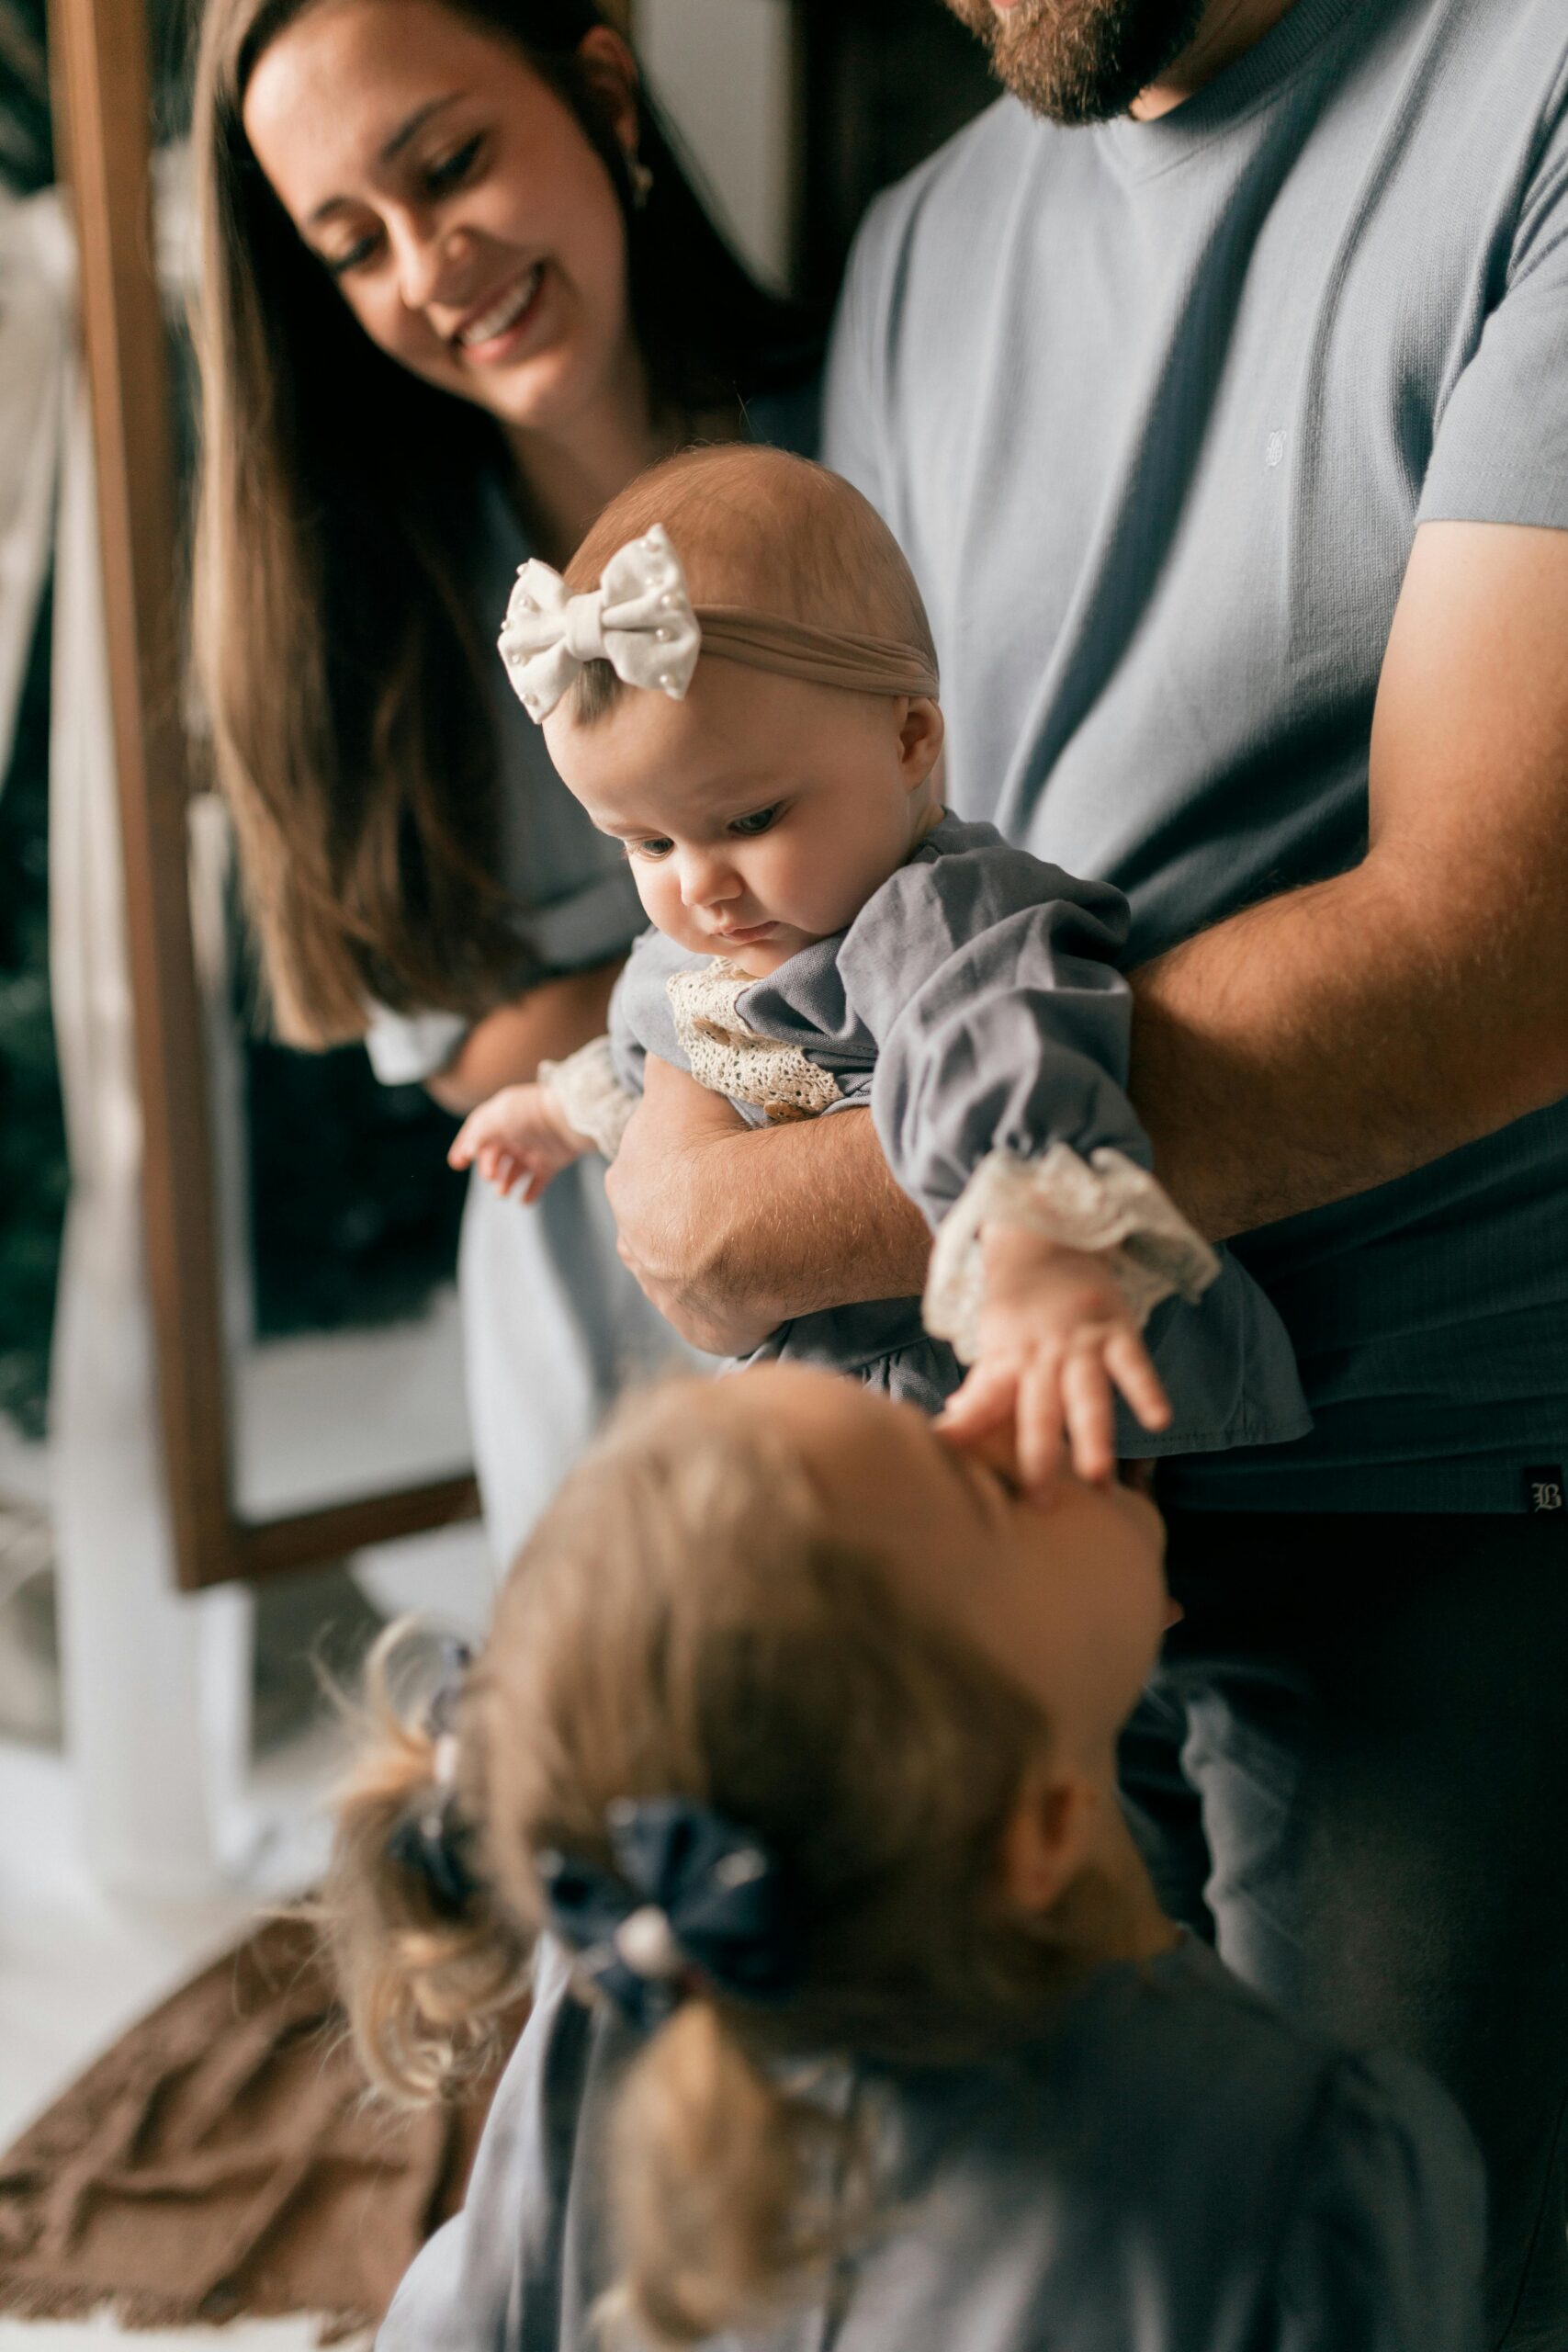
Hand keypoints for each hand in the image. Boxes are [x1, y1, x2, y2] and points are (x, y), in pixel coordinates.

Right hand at [448, 1083, 589, 1204]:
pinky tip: (523, 1200)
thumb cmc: (531, 1113)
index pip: (477, 1133)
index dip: (465, 1147)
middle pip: (494, 1156)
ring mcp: (533, 1149)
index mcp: (501, 1118)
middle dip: (488, 1169)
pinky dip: (529, 1193)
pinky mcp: (551, 1163)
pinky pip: (537, 1182)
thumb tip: (466, 1152)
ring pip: (513, 1171)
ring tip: (502, 1194)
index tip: (457, 1164)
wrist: (570, 1119)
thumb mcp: (497, 1118)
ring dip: (505, 1184)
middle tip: (490, 1177)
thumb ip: (478, 1135)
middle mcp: (516, 1134)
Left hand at [605, 1059, 772, 1354]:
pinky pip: (717, 1311)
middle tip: (744, 1197)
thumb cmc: (715, 1144)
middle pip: (662, 1220)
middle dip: (693, 1211)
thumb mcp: (681, 1079)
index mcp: (626, 1180)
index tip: (721, 1153)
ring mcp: (665, 1289)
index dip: (686, 1156)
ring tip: (759, 1240)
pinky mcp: (699, 1327)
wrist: (744, 1226)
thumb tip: (661, 1024)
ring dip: (714, 1257)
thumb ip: (668, 1057)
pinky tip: (765, 1282)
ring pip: (685, 1268)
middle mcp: (634, 1239)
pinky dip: (737, 1299)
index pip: (651, 1164)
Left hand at [938, 1225, 1170, 1499]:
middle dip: (1039, 1457)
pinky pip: (1133, 1362)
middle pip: (1038, 1411)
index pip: (983, 1402)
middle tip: (1041, 1503)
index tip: (957, 1474)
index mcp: (1005, 1359)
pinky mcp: (1115, 1327)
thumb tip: (950, 1431)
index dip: (968, 1434)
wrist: (1045, 1235)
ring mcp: (1081, 1341)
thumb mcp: (993, 1344)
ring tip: (1098, 1478)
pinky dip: (1146, 1389)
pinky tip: (1159, 1420)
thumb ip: (980, 1390)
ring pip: (1086, 1394)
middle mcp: (1041, 1354)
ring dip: (1092, 1435)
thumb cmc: (1017, 1305)